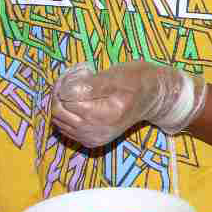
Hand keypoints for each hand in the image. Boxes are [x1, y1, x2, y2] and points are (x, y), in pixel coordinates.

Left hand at [50, 60, 207, 146]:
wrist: (152, 99)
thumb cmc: (137, 81)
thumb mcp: (117, 76)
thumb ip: (89, 85)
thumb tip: (64, 91)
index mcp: (106, 114)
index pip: (67, 99)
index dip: (67, 81)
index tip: (81, 70)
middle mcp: (98, 131)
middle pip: (59, 111)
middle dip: (60, 91)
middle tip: (75, 76)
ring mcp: (93, 138)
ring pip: (58, 120)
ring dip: (61, 102)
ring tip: (77, 87)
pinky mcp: (90, 141)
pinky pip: (65, 128)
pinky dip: (66, 114)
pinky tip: (79, 102)